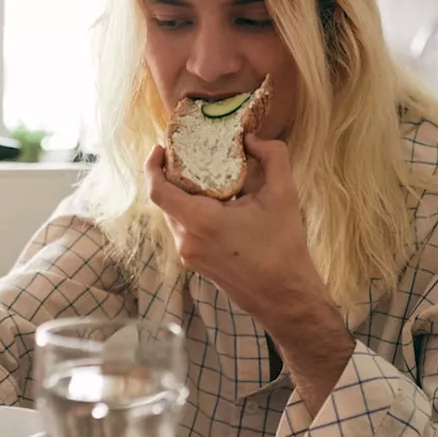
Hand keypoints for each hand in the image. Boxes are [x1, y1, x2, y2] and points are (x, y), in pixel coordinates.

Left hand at [144, 135, 328, 323]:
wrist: (285, 297)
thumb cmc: (283, 248)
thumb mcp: (284, 195)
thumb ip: (272, 156)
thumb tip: (253, 139)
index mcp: (200, 221)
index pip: (158, 190)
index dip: (152, 166)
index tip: (160, 148)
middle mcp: (187, 240)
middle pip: (165, 201)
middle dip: (171, 176)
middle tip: (187, 155)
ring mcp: (190, 255)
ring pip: (174, 217)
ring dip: (182, 195)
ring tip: (203, 177)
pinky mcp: (197, 264)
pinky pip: (184, 231)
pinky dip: (191, 213)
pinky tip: (215, 204)